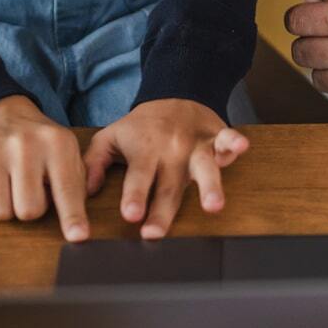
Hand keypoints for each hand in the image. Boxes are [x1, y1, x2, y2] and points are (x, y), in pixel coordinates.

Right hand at [0, 95, 89, 241]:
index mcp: (57, 143)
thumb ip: (78, 189)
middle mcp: (24, 145)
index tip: (78, 237)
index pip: (66, 189)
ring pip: (1, 214)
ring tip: (12, 185)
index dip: (72, 217)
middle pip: (29, 211)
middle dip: (32, 208)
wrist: (4, 117)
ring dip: (8, 208)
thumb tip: (78, 232)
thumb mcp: (68, 155)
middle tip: (31, 188)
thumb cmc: (42, 146)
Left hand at [84, 99, 249, 239]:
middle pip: (169, 186)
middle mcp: (170, 150)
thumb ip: (93, 163)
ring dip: (209, 186)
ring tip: (213, 205)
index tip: (131, 215)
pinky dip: (234, 143)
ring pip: (203, 168)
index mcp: (143, 151)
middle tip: (155, 232)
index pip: (138, 177)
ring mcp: (195, 145)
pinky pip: (226, 139)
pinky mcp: (215, 138)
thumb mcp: (110, 137)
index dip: (135, 196)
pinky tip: (241, 147)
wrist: (173, 94)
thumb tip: (86, 191)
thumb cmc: (140, 126)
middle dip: (163, 210)